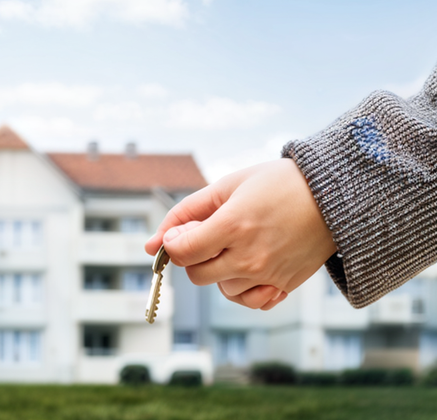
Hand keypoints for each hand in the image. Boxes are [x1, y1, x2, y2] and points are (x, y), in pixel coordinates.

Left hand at [145, 159, 336, 309]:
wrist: (334, 196)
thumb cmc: (279, 184)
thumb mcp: (228, 186)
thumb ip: (185, 213)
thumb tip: (150, 244)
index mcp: (233, 226)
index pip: (181, 253)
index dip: (174, 243)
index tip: (185, 231)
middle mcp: (249, 257)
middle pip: (196, 274)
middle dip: (195, 256)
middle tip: (213, 235)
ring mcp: (268, 275)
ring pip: (221, 288)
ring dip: (220, 269)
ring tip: (239, 243)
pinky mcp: (284, 286)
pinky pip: (249, 301)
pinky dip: (243, 288)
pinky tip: (251, 264)